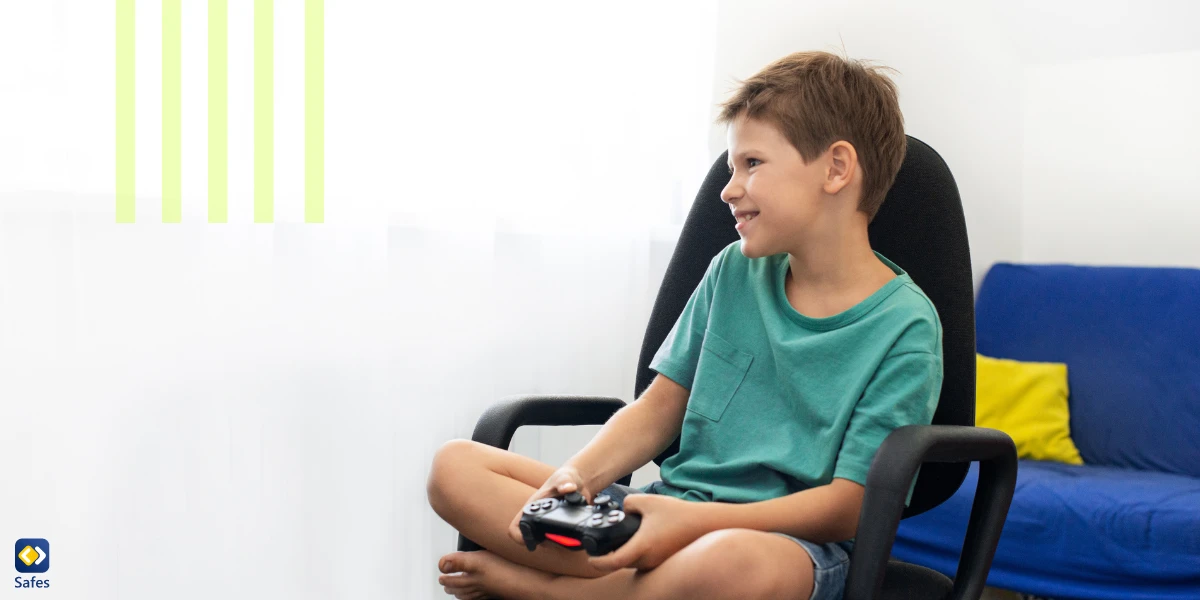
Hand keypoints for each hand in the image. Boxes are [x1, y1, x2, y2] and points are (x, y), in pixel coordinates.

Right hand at [508, 466, 594, 545]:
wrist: (577, 481)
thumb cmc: (565, 478)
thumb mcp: (565, 478)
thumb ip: (565, 482)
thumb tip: (569, 488)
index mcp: (532, 507)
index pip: (516, 526)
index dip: (519, 536)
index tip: (531, 542)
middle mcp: (538, 519)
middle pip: (535, 540)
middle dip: (548, 542)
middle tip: (562, 538)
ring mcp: (548, 526)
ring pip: (548, 544)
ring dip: (559, 543)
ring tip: (572, 537)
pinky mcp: (560, 531)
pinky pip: (560, 543)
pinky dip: (568, 542)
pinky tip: (577, 537)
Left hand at [587, 494, 709, 572]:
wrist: (703, 524)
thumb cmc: (679, 514)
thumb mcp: (648, 501)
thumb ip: (630, 503)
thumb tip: (624, 508)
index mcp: (642, 547)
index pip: (612, 562)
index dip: (597, 562)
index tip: (591, 558)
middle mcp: (648, 560)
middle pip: (621, 562)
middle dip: (613, 552)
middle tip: (610, 539)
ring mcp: (657, 564)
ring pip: (634, 562)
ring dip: (628, 552)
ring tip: (632, 534)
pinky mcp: (663, 562)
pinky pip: (645, 561)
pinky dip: (641, 552)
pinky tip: (646, 538)